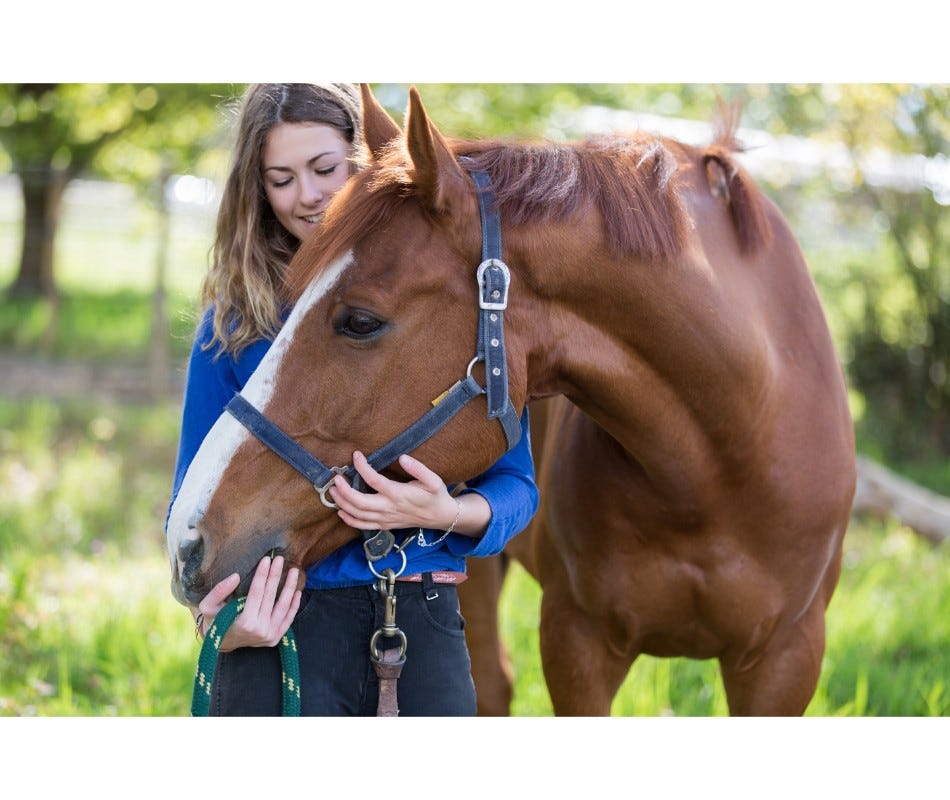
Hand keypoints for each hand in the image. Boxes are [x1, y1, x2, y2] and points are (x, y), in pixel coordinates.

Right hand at [195, 555, 300, 652]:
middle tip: (280, 559)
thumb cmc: (213, 622)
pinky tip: (297, 591)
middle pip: (271, 597)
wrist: (220, 644)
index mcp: (244, 623)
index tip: (267, 559)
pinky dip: (294, 606)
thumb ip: (219, 591)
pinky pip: (288, 620)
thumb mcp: (207, 607)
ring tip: (294, 571)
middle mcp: (260, 630)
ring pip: (283, 608)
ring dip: (290, 588)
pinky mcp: (275, 639)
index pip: (257, 592)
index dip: (262, 575)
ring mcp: (269, 636)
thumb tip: (235, 576)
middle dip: (276, 576)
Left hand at [329, 451, 458, 531]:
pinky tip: (340, 511)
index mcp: (399, 494)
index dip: (362, 467)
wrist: (440, 517)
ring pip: (358, 514)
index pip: (374, 480)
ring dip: (342, 503)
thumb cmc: (435, 495)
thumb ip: (418, 468)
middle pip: (359, 502)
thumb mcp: (433, 480)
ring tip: (332, 491)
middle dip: (344, 490)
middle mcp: (389, 508)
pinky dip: (349, 520)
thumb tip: (402, 457)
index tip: (356, 455)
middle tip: (336, 478)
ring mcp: (385, 519)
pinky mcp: (385, 525)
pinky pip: (363, 526)